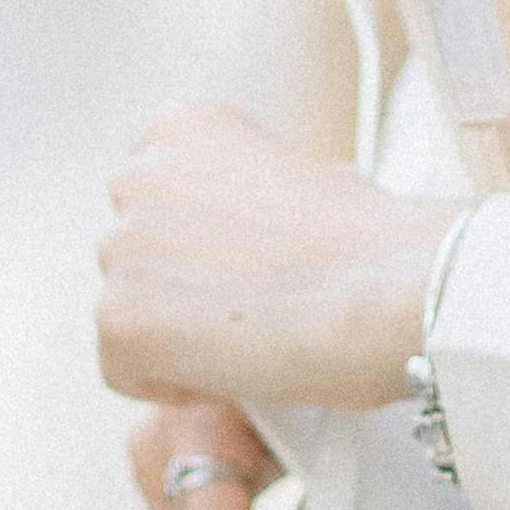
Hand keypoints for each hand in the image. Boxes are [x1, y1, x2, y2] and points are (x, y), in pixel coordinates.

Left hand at [96, 100, 456, 416]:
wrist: (391, 291)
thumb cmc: (374, 244)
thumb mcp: (307, 174)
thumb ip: (246, 193)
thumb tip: (235, 237)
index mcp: (184, 125)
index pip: (156, 191)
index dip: (199, 239)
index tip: (240, 264)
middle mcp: (139, 173)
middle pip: (136, 248)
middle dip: (180, 283)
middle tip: (248, 309)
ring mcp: (122, 246)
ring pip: (129, 307)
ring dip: (175, 331)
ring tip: (251, 339)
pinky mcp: (118, 318)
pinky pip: (124, 367)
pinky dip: (172, 384)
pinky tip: (235, 372)